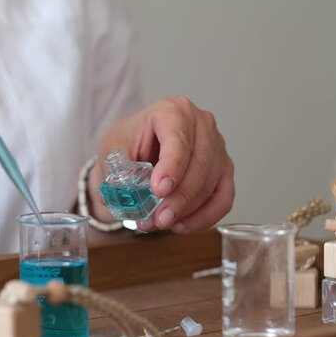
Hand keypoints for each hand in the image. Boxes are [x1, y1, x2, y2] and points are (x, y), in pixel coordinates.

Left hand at [88, 96, 234, 232]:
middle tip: (158, 219)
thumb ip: (116, 166)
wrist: (135, 147)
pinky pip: (223, 198)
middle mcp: (201, 124)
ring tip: (160, 224)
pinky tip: (182, 225)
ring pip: (211, 184)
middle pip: (200, 164)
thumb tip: (121, 190)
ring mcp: (217, 146)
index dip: (172, 166)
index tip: (159, 190)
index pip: (179, 139)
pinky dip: (204, 217)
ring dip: (187, 211)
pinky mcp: (223, 170)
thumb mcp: (112, 147)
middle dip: (179, 198)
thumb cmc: (127, 142)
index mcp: (173, 111)